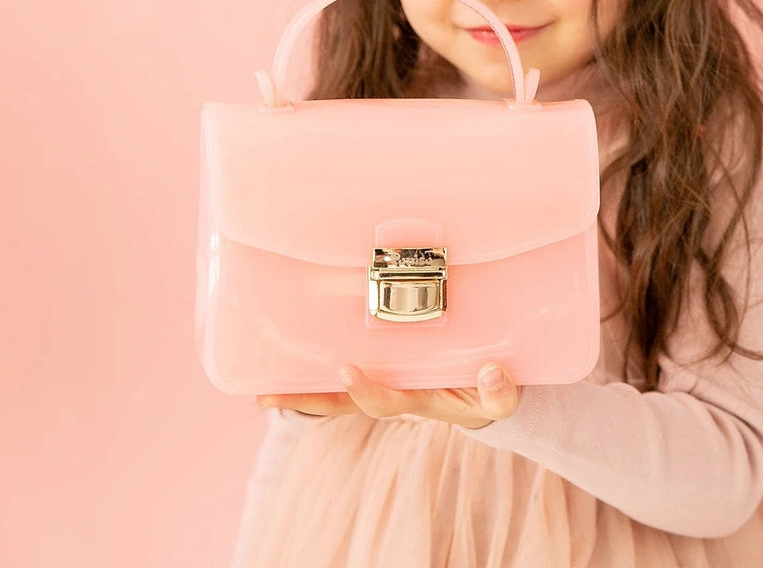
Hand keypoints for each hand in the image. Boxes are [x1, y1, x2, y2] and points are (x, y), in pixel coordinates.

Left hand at [255, 363, 519, 429]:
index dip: (366, 390)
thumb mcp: (499, 397)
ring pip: (337, 392)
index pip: (387, 401)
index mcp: (420, 399)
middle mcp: (394, 393)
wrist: (487, 391)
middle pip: (344, 404)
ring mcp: (386, 381)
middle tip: (271, 396)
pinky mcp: (385, 365)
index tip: (347, 370)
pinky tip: (290, 359)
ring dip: (302, 391)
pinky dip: (317, 372)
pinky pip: (344, 374)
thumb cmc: (487, 389)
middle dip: (308, 401)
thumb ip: (499, 392)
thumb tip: (492, 374)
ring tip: (263, 391)